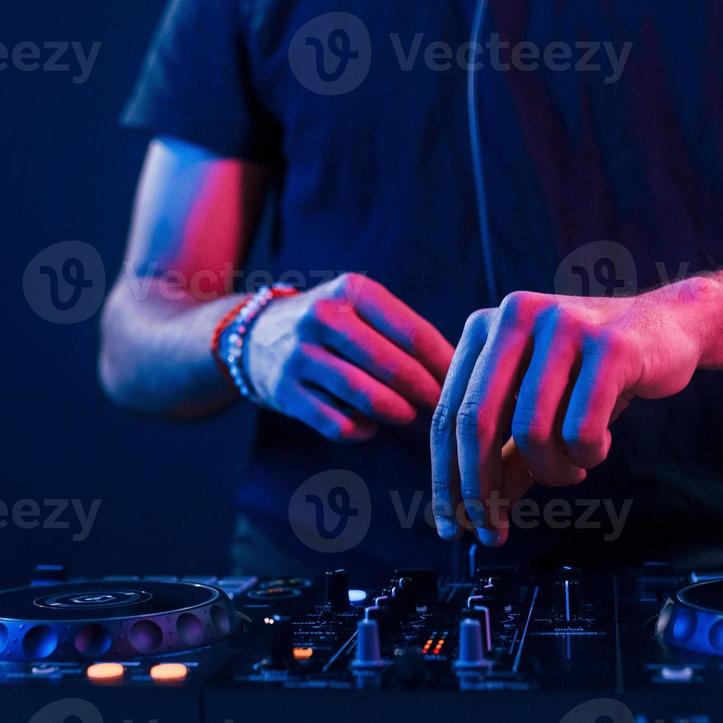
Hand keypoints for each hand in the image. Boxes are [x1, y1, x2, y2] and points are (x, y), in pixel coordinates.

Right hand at [246, 273, 454, 441]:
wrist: (255, 336)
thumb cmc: (331, 326)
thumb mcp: (360, 308)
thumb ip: (403, 331)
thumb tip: (463, 368)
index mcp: (352, 292)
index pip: (413, 331)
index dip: (444, 363)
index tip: (467, 383)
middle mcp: (322, 318)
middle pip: (392, 365)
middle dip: (426, 393)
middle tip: (445, 409)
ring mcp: (299, 356)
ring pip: (364, 395)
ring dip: (397, 413)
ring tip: (412, 417)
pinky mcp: (284, 391)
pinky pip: (335, 422)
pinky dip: (360, 431)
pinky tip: (371, 428)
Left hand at [429, 285, 709, 545]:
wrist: (670, 327)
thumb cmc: (595, 372)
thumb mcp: (541, 407)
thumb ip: (505, 452)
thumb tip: (477, 513)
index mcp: (485, 327)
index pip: (448, 414)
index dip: (446, 478)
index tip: (451, 526)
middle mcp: (515, 316)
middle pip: (476, 423)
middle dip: (481, 490)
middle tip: (493, 531)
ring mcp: (563, 325)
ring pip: (531, 432)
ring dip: (551, 472)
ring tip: (571, 471)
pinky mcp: (611, 346)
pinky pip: (581, 429)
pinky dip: (588, 454)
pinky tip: (599, 445)